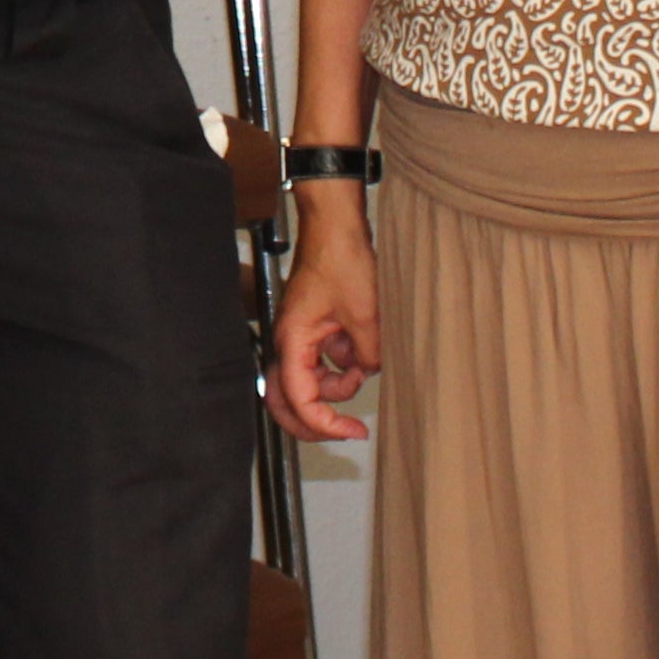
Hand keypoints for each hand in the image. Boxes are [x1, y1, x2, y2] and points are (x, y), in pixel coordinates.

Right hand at [266, 211, 381, 441]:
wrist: (336, 226)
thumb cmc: (340, 259)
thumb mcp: (365, 314)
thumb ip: (369, 355)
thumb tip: (370, 374)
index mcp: (292, 340)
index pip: (298, 400)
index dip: (324, 424)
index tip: (353, 432)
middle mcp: (289, 342)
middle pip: (288, 400)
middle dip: (315, 421)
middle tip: (346, 432)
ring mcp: (300, 336)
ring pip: (310, 382)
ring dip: (337, 386)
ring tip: (365, 365)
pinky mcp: (313, 329)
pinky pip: (323, 361)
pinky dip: (344, 364)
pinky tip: (363, 348)